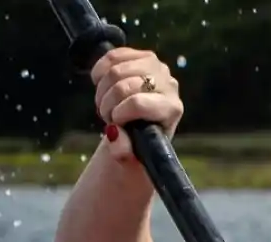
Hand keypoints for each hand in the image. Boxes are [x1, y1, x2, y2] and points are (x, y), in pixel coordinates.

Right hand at [89, 47, 182, 162]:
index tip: (114, 124)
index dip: (118, 113)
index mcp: (171, 109)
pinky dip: (99, 71)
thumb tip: (113, 133)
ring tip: (105, 103)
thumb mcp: (130, 157)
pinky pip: (112, 56)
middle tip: (106, 115)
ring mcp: (156, 66)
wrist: (140, 129)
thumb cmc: (138, 145)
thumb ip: (123, 151)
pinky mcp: (140, 55)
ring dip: (102, 89)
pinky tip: (100, 84)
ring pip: (115, 69)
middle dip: (107, 103)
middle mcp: (168, 84)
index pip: (138, 103)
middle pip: (123, 85)